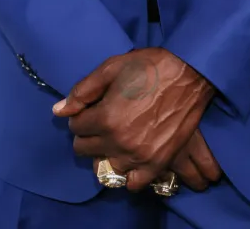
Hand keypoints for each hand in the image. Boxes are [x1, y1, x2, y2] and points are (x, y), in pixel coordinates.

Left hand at [53, 47, 215, 191]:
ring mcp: (139, 156)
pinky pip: (132, 183)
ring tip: (115, 137)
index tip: (90, 108)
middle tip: (101, 121)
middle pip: (85, 149)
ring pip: (105, 166)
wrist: (189, 73)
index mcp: (106, 117)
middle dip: (88, 133)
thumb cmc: (149, 66)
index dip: (80, 115)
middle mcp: (119, 142)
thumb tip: (59, 111)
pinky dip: (127, 174)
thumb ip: (83, 90)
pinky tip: (129, 157)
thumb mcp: (112, 67)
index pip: (76, 127)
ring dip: (105, 152)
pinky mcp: (157, 163)